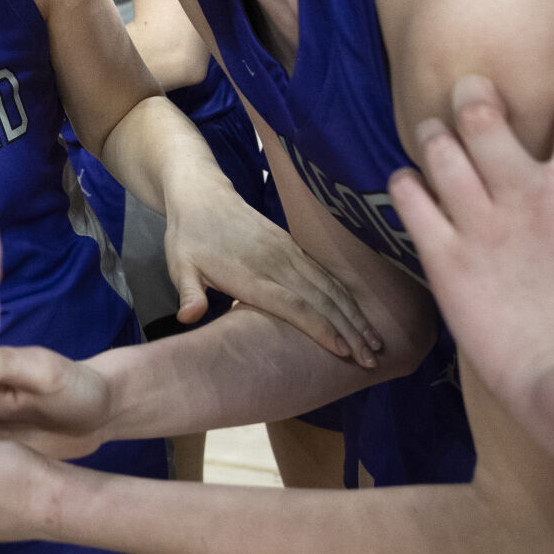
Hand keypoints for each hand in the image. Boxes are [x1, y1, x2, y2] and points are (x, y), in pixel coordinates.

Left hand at [162, 177, 380, 366]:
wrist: (200, 194)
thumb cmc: (188, 236)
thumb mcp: (178, 265)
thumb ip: (188, 292)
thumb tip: (187, 317)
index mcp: (250, 274)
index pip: (293, 305)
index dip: (319, 328)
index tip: (343, 351)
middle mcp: (276, 263)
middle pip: (320, 299)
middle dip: (349, 330)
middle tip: (371, 359)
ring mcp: (288, 252)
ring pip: (328, 286)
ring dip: (354, 314)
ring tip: (375, 342)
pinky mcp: (291, 245)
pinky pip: (324, 273)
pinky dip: (345, 295)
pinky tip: (358, 313)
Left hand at [389, 10, 553, 409]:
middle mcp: (528, 193)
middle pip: (485, 116)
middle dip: (471, 96)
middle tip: (465, 91)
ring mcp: (482, 221)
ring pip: (440, 149)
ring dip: (433, 136)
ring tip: (431, 135)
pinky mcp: (444, 253)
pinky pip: (411, 197)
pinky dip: (407, 183)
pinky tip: (407, 182)